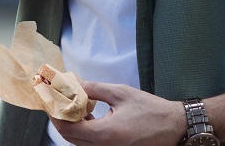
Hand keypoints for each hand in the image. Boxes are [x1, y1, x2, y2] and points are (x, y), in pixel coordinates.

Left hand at [50, 81, 183, 145]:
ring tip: (71, 103)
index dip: (55, 112)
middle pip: (69, 137)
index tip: (50, 97)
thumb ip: (93, 89)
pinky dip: (82, 129)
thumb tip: (73, 84)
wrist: (175, 127)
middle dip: (58, 117)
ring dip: (69, 124)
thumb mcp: (120, 93)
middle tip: (55, 99)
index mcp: (105, 134)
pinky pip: (90, 143)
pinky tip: (86, 114)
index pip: (67, 126)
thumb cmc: (151, 110)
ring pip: (78, 141)